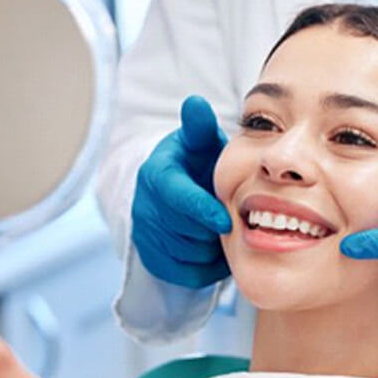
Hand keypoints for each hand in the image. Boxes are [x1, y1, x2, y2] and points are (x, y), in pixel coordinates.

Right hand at [132, 95, 231, 287]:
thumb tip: (195, 103)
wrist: (179, 192)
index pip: (176, 198)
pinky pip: (186, 274)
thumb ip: (200, 127)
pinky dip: (207, 268)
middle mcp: (145, 206)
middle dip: (212, 230)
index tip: (225, 221)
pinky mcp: (152, 259)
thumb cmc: (198, 164)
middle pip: (185, 231)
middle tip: (232, 221)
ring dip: (212, 248)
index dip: (201, 211)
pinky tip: (216, 249)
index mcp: (157, 175)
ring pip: (188, 255)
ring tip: (223, 232)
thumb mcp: (200, 143)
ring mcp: (146, 235)